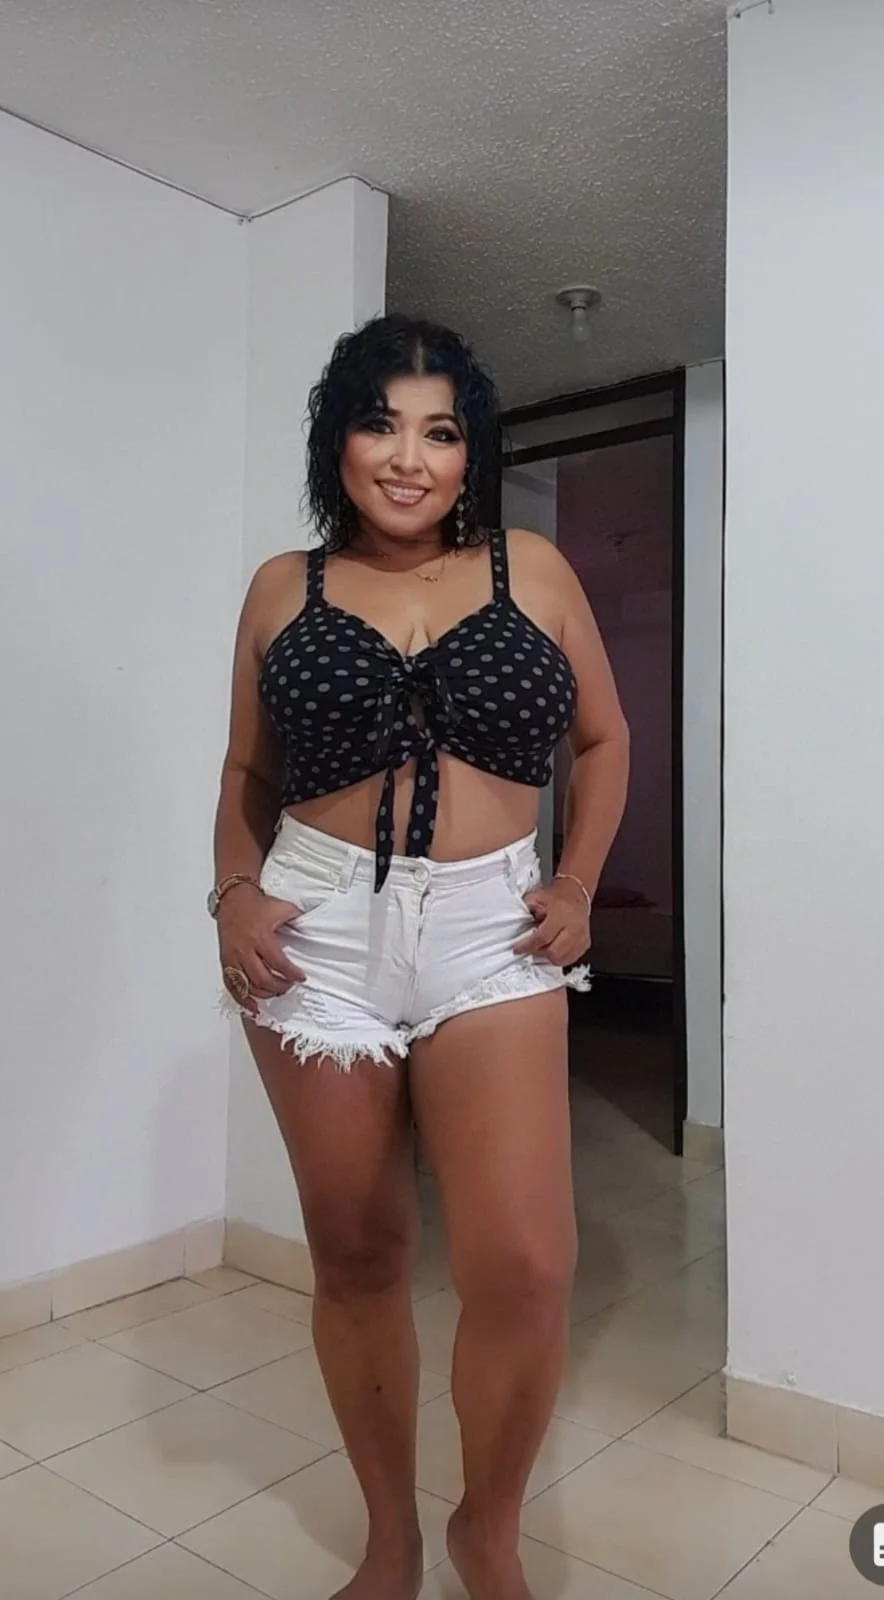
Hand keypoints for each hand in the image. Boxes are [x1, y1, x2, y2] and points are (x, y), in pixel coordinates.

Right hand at [217, 884, 305, 1014]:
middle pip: (262, 978)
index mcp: (260, 937)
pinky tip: (252, 1006)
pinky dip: (242, 999)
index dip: (291, 973)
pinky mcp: (225, 961)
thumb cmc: (256, 904)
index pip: (278, 962)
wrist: (232, 898)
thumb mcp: (281, 907)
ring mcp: (233, 957)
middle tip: (289, 986)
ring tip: (276, 992)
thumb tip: (314, 926)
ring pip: (247, 985)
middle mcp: (245, 949)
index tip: (301, 977)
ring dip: (264, 993)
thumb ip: (297, 918)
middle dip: (278, 986)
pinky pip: (232, 985)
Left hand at [513, 877, 590, 967]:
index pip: (543, 937)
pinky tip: (552, 949)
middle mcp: (574, 927)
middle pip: (553, 952)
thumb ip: (528, 909)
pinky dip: (558, 958)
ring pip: (561, 959)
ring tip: (541, 947)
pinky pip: (569, 959)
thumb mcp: (537, 897)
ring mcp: (582, 937)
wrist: (576, 894)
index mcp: (562, 914)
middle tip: (530, 948)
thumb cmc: (556, 897)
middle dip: (538, 952)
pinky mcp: (585, 944)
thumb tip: (523, 924)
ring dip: (548, 957)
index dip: (528, 945)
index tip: (517, 949)